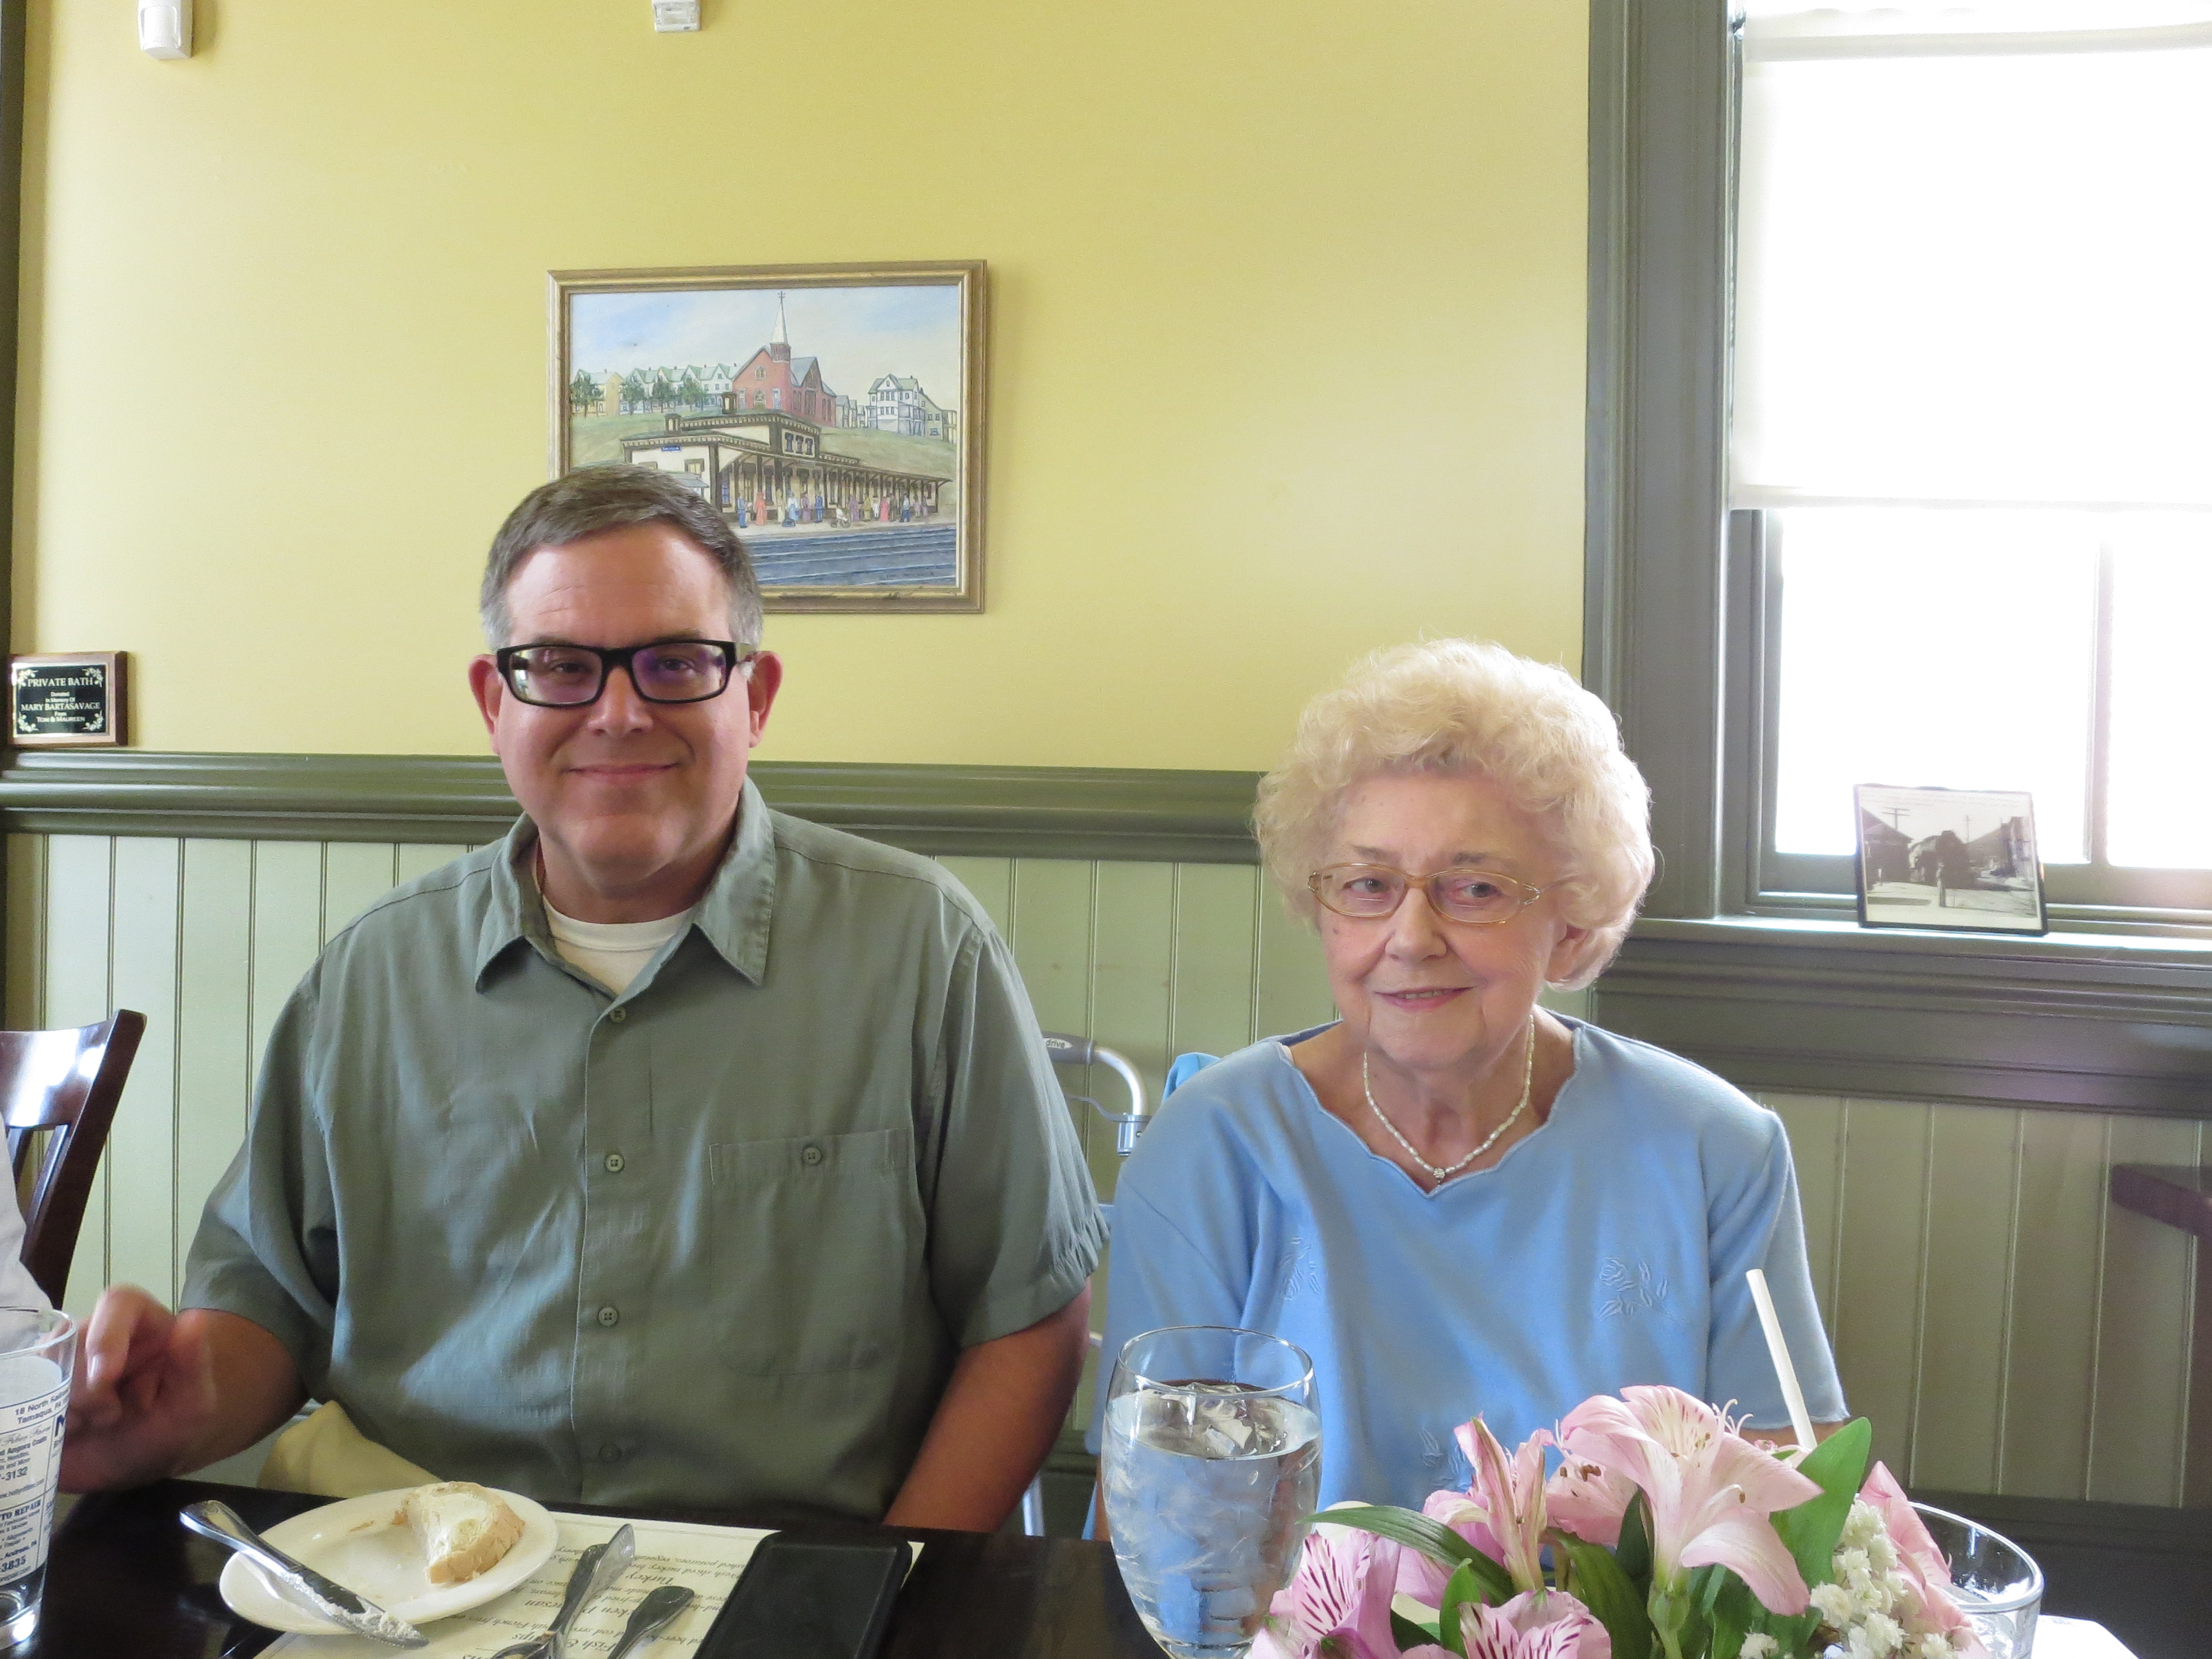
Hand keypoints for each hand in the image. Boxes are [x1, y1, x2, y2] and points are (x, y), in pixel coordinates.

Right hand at [62, 1286, 221, 1490]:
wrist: (131, 1468)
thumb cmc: (165, 1430)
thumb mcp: (190, 1405)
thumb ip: (195, 1363)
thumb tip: (193, 1319)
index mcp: (144, 1326)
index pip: (119, 1301)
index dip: (106, 1334)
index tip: (106, 1377)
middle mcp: (103, 1333)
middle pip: (75, 1337)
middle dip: (89, 1388)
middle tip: (111, 1417)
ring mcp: (67, 1358)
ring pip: (47, 1364)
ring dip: (68, 1404)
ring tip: (94, 1425)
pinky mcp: (42, 1384)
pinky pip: (26, 1388)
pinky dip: (42, 1415)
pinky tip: (68, 1431)